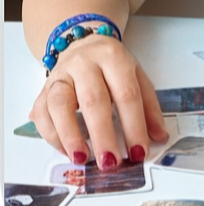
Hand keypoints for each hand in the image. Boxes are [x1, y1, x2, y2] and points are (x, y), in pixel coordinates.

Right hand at [29, 33, 167, 169]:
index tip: (139, 152)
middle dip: (103, 135)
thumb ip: (148, 106)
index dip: (134, 125)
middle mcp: (84, 63)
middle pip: (93, 100)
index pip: (126, 94)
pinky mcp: (43, 89)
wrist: (82, 43)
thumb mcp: (137, 76)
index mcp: (114, 58)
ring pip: (60, 105)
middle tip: (110, 162)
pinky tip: (66, 150)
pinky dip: (52, 136)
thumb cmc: (112, 65)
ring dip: (70, 136)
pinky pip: (42, 114)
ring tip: (82, 159)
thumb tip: (159, 136)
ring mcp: (60, 75)